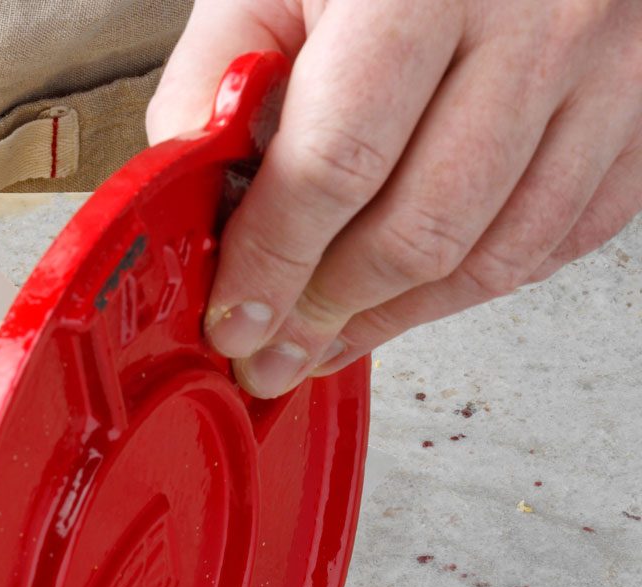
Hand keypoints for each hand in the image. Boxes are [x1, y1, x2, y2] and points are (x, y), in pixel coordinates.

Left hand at [149, 0, 641, 396]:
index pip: (334, 168)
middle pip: (420, 228)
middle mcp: (537, 24)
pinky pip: (565, 234)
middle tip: (272, 350)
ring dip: (399, 317)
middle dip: (326, 311)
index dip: (272, 265)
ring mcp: (608, 67)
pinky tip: (417, 292)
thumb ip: (218, 76)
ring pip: (498, 252)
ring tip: (329, 338)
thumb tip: (191, 198)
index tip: (233, 320)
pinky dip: (482, 281)